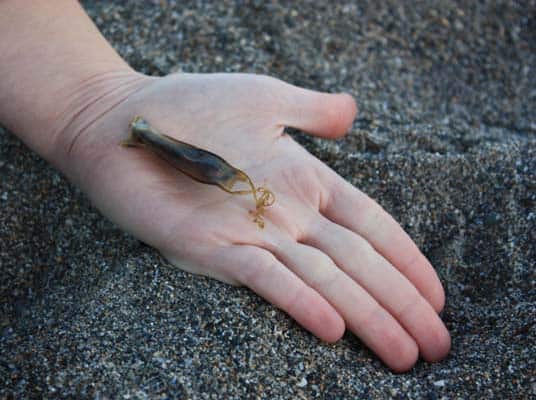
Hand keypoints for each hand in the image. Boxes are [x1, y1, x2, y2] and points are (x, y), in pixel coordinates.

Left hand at [58, 72, 449, 371]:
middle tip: (438, 346)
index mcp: (304, 182)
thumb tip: (354, 114)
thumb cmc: (189, 104)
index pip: (371, 227)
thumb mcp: (264, 97)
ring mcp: (252, 235)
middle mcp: (285, 216)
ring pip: (322, 279)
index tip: (439, 297)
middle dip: (401, 304)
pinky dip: (299, 302)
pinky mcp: (210, 249)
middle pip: (357, 264)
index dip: (407, 262)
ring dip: (366, 316)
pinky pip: (264, 279)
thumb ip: (312, 110)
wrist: (118, 122)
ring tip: (403, 354)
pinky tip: (333, 328)